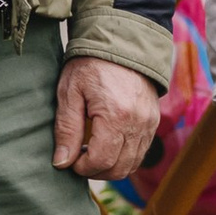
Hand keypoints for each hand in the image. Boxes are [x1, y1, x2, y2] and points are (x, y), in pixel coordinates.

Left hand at [52, 57, 162, 182]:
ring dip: (110, 166)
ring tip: (91, 151)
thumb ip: (66, 130)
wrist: (122, 42)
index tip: (69, 160)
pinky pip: (140, 152)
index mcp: (116, 116)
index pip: (101, 161)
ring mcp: (149, 123)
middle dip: (95, 171)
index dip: (82, 168)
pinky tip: (106, 145)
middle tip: (78, 159)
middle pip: (118, 168)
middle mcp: (138, 123)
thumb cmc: (90, 64)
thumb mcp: (70, 92)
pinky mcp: (153, 121)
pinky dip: (123, 156)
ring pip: (132, 164)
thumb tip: (61, 162)